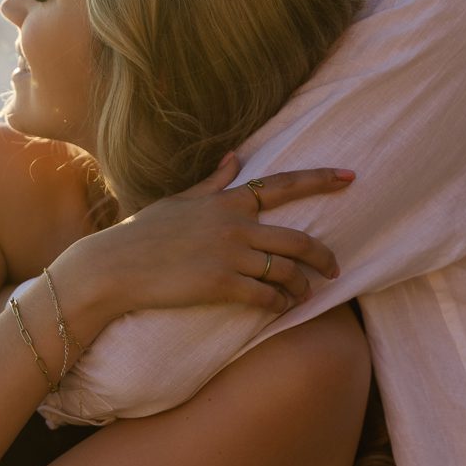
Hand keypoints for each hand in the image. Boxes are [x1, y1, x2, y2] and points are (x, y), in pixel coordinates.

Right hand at [62, 154, 351, 323]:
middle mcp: (234, 225)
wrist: (116, 266)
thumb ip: (212, 182)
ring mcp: (229, 255)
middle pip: (297, 239)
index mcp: (226, 200)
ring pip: (286, 271)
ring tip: (305, 295)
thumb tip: (234, 156)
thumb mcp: (179, 200)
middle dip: (324, 256)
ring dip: (303, 286)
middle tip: (335, 269)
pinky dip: (280, 303)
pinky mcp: (221, 284)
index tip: (349, 178)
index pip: (283, 185)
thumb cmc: (143, 233)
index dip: (320, 180)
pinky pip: (266, 295)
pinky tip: (282, 308)